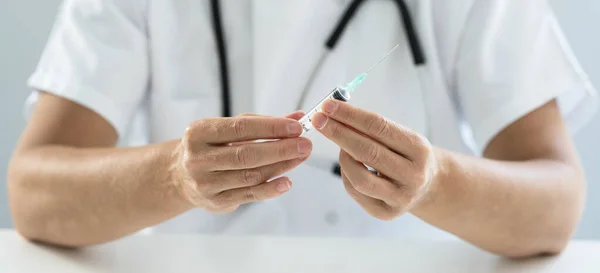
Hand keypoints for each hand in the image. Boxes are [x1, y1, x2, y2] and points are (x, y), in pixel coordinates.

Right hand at [172, 111, 311, 212]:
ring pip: (250, 175)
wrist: (180, 175)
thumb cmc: (210, 146)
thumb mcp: (228, 128)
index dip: (271, 128)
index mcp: (199, 133)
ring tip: (301, 158)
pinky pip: (249, 195)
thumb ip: (262, 123)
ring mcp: (205, 183)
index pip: (241, 128)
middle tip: (304, 144)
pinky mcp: (216, 201)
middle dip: (280, 149)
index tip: (295, 127)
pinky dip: (270, 189)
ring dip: (281, 167)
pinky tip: (287, 181)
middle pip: (246, 154)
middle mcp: (198, 158)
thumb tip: (296, 117)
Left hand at [311, 100, 437, 220]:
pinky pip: (355, 191)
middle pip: (367, 152)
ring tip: (340, 146)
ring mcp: (400, 198)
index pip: (379, 127)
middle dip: (338, 133)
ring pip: (359, 177)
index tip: (328, 105)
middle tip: (318, 120)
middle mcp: (413, 176)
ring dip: (342, 157)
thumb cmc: (408, 155)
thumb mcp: (402, 137)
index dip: (350, 115)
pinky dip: (346, 174)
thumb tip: (336, 113)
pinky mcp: (386, 213)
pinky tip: (348, 164)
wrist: (429, 186)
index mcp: (419, 149)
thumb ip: (373, 128)